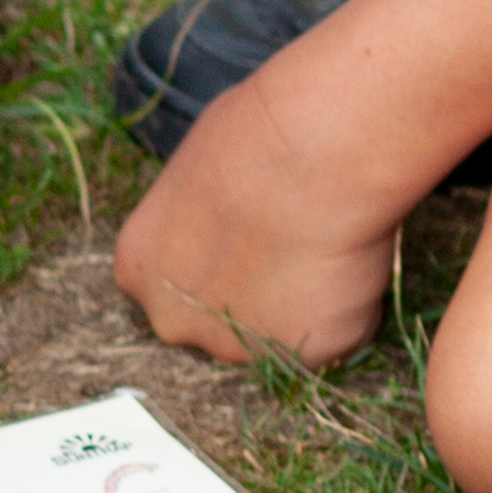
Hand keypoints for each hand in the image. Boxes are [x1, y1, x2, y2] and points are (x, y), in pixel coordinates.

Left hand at [113, 38, 427, 367]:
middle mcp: (175, 321)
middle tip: (290, 250)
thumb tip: (221, 219)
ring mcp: (240, 347)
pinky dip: (350, 309)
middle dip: (249, 303)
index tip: (247, 242)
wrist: (315, 154)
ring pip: (274, 340)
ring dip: (299, 309)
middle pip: (213, 325)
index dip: (215, 268)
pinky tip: (352, 261)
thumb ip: (195, 218)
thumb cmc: (251, 137)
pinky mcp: (305, 355)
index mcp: (139, 272)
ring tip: (325, 250)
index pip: (170, 290)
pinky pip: (334, 337)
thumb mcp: (193, 174)